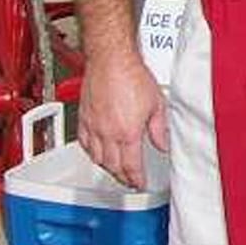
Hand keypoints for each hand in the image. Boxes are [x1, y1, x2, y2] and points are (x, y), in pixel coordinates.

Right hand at [77, 49, 167, 189]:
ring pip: (96, 157)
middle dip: (122, 177)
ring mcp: (93, 126)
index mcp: (127, 132)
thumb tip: (163, 144)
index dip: (136, 179)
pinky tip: (96, 152)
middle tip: (129, 181)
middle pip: (112, 166)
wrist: (111, 60)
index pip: (131, 166)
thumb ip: (159, 129)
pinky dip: (91, 152)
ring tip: (115, 170)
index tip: (139, 184)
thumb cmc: (133, 76)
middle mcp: (107, 133)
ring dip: (107, 167)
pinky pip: (83, 143)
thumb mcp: (157, 103)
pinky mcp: (83, 118)